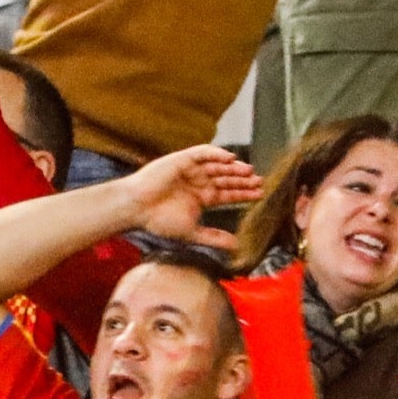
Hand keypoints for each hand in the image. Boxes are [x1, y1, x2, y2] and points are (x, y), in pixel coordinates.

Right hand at [116, 146, 261, 246]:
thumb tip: (236, 245)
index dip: (243, 193)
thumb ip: (213, 237)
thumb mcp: (192, 232)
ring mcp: (191, 169)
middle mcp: (199, 182)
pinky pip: (204, 152)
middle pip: (227, 177)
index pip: (228, 193)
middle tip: (260, 181)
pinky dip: (217, 153)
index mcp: (202, 197)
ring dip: (234, 167)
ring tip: (249, 171)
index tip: (260, 194)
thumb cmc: (159, 221)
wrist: (137, 209)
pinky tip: (230, 158)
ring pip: (218, 165)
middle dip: (243, 179)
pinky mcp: (183, 159)